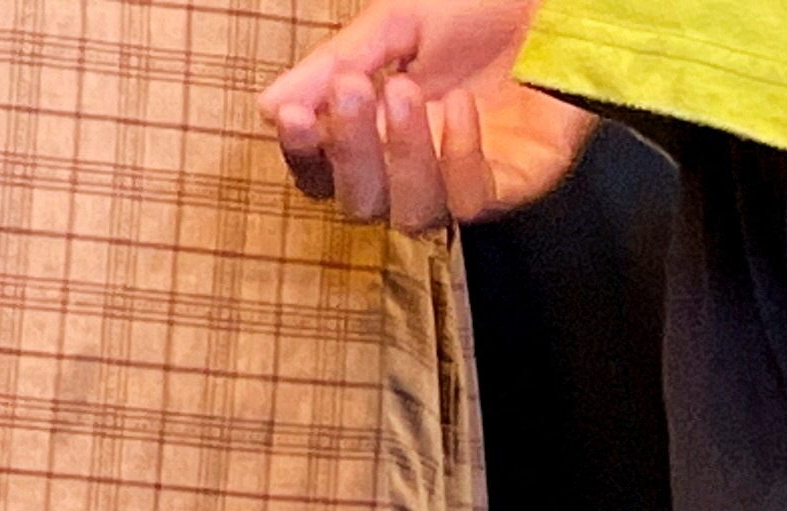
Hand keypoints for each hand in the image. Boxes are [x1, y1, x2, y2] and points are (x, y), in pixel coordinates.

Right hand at [258, 3, 589, 227]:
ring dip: (399, 157)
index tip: (291, 115)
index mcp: (382, 135)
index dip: (303, 155)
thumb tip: (268, 107)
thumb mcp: (398, 22)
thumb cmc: (485, 3)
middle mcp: (419, 168)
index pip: (324, 173)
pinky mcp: (518, 180)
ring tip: (403, 88)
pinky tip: (462, 107)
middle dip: (348, 152)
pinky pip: (471, 201)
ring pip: (410, 214)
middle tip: (351, 90)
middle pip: (360, 204)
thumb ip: (338, 63)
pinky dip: (458, 159)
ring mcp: (467, 179)